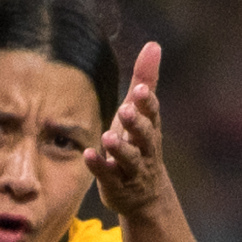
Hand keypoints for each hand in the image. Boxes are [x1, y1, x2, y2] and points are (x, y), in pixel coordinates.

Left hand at [83, 43, 172, 217]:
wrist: (144, 197)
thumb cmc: (139, 144)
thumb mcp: (142, 114)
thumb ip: (146, 80)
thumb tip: (154, 44)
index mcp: (150, 129)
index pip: (152, 114)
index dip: (147, 104)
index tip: (140, 91)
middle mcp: (145, 150)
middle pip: (145, 137)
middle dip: (137, 124)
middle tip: (125, 110)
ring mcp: (132, 170)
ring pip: (129, 159)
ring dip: (120, 148)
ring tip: (108, 138)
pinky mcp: (117, 186)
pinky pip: (109, 176)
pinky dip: (99, 167)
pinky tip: (87, 155)